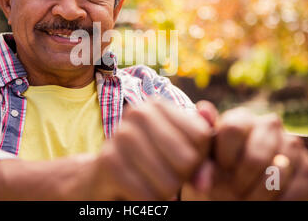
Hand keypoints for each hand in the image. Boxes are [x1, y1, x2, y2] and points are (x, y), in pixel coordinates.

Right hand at [93, 97, 212, 199]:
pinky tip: (136, 193)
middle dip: (181, 177)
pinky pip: (148, 195)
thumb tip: (204, 183)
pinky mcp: (109, 162)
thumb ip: (200, 160)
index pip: (202, 136)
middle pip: (187, 160)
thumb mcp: (179, 155)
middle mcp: (138, 112)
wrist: (103, 178)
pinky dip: (148, 202)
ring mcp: (121, 134)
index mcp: (157, 105)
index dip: (198, 158)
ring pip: (169, 182)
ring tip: (149, 183)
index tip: (179, 159)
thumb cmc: (149, 164)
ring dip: (163, 192)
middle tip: (163, 175)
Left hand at [186, 106, 307, 200]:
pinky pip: (300, 186)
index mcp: (241, 117)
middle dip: (241, 181)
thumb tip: (204, 108)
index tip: (220, 170)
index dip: (225, 157)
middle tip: (233, 192)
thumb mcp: (204, 157)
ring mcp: (291, 143)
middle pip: (256, 155)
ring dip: (259, 194)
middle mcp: (269, 125)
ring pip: (278, 172)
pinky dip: (282, 201)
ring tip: (247, 198)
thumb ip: (203, 135)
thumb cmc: (217, 172)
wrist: (237, 190)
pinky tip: (267, 202)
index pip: (233, 129)